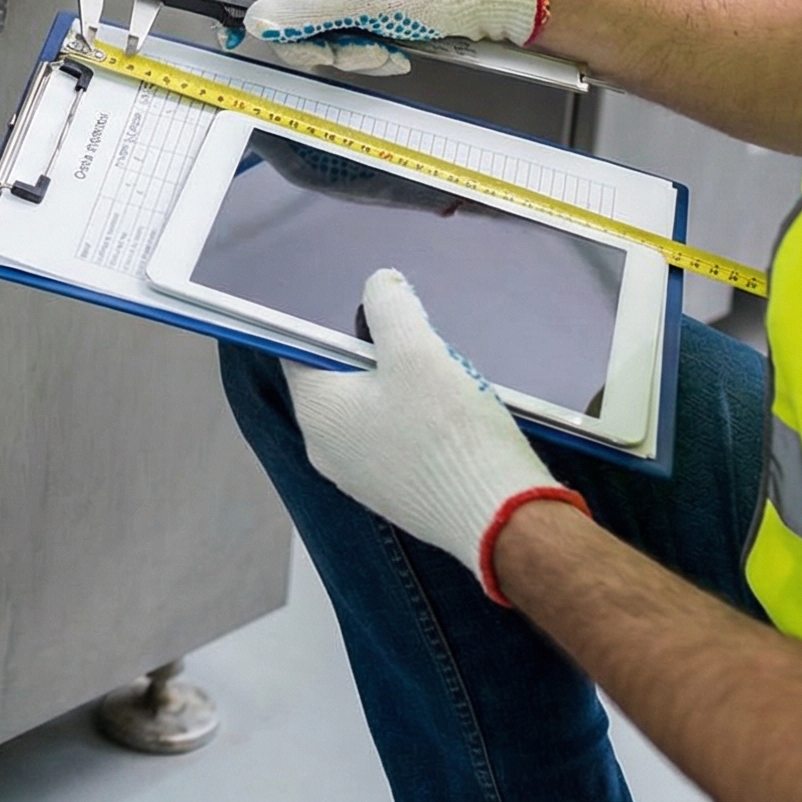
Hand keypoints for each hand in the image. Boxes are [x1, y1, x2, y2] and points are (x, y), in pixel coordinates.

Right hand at [234, 0, 541, 75]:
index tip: (238, 32)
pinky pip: (349, 38)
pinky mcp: (375, 7)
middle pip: (285, 8)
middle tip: (338, 49)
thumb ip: (300, 9)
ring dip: (347, 50)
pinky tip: (396, 50)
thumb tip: (254, 19)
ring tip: (382, 49)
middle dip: (312, 39)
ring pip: (318, 30)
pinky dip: (369, 52)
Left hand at [287, 269, 584, 601]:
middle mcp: (323, 447)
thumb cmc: (450, 433)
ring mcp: (356, 475)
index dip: (334, 321)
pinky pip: (393, 438)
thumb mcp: (417, 350)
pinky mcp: (392, 493)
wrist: (500, 517)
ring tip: (441, 377)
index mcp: (315, 410)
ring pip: (370, 407)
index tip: (372, 310)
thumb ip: (390, 306)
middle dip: (376, 352)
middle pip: (339, 376)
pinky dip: (414, 419)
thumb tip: (377, 283)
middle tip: (418, 342)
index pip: (301, 348)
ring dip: (400, 385)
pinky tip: (451, 414)